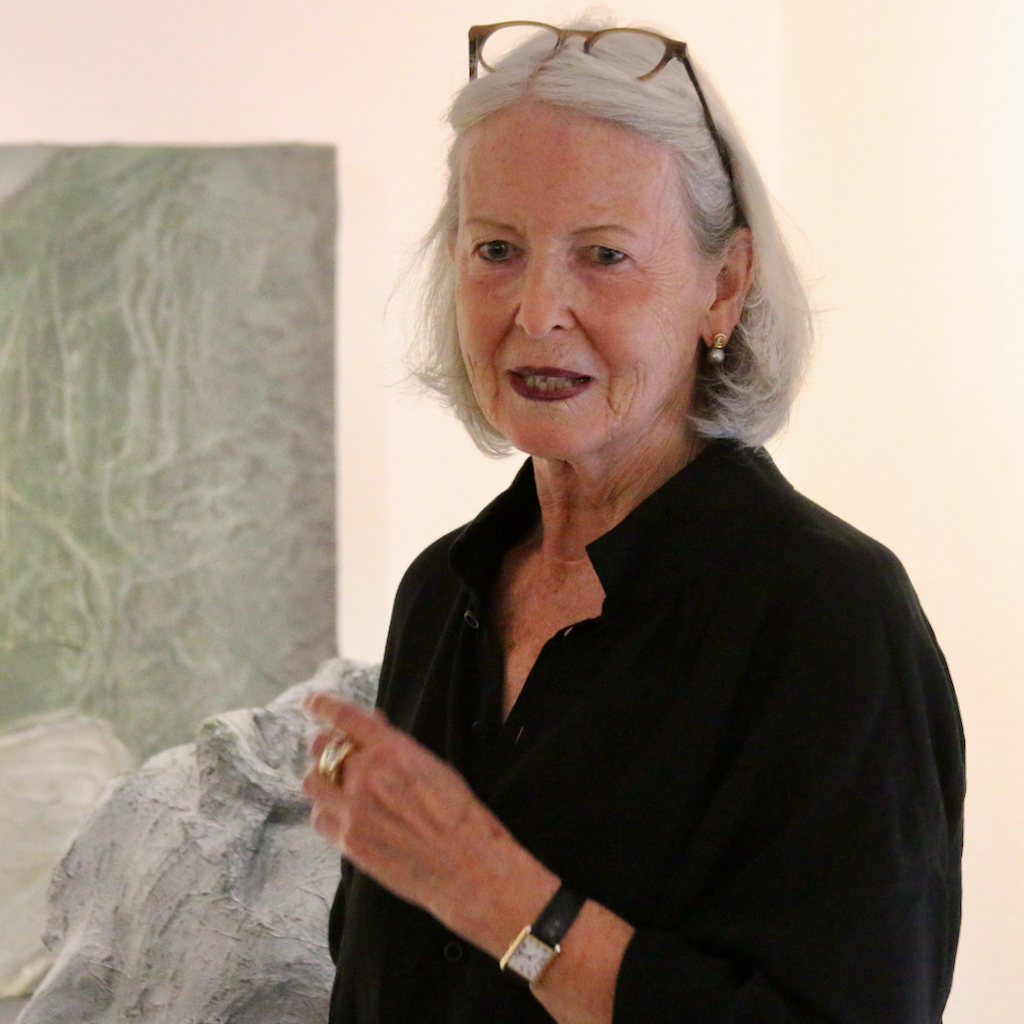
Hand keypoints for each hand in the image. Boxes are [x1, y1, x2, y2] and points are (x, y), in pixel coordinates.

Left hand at [302, 692, 553, 944]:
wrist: (467, 865)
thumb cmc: (459, 813)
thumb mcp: (432, 766)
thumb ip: (395, 748)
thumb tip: (372, 728)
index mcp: (392, 749)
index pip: (344, 716)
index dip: (322, 704)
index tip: (311, 701)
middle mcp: (366, 775)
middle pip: (321, 748)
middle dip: (327, 747)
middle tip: (338, 755)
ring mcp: (353, 810)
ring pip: (311, 783)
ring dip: (323, 781)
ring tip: (340, 789)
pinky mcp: (348, 842)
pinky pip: (320, 818)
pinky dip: (329, 813)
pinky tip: (347, 818)